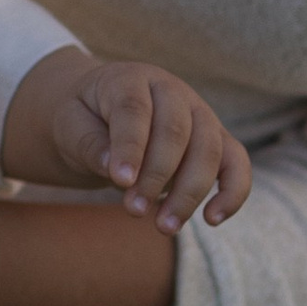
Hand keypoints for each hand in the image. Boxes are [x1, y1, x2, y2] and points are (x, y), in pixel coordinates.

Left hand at [5, 46, 251, 231]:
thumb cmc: (83, 120)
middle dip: (157, 175)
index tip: (120, 181)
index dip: (130, 146)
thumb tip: (116, 170)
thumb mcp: (70, 125)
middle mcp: (172, 91)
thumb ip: (89, 143)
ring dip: (189, 192)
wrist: (100, 115)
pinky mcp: (216, 140)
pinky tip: (212, 219)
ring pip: (209, 149)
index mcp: (131, 79)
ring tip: (163, 226)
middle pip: (177, 131)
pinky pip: (237, 163)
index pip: (135, 109)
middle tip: (133, 210)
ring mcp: (199, 113)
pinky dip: (233, 192)